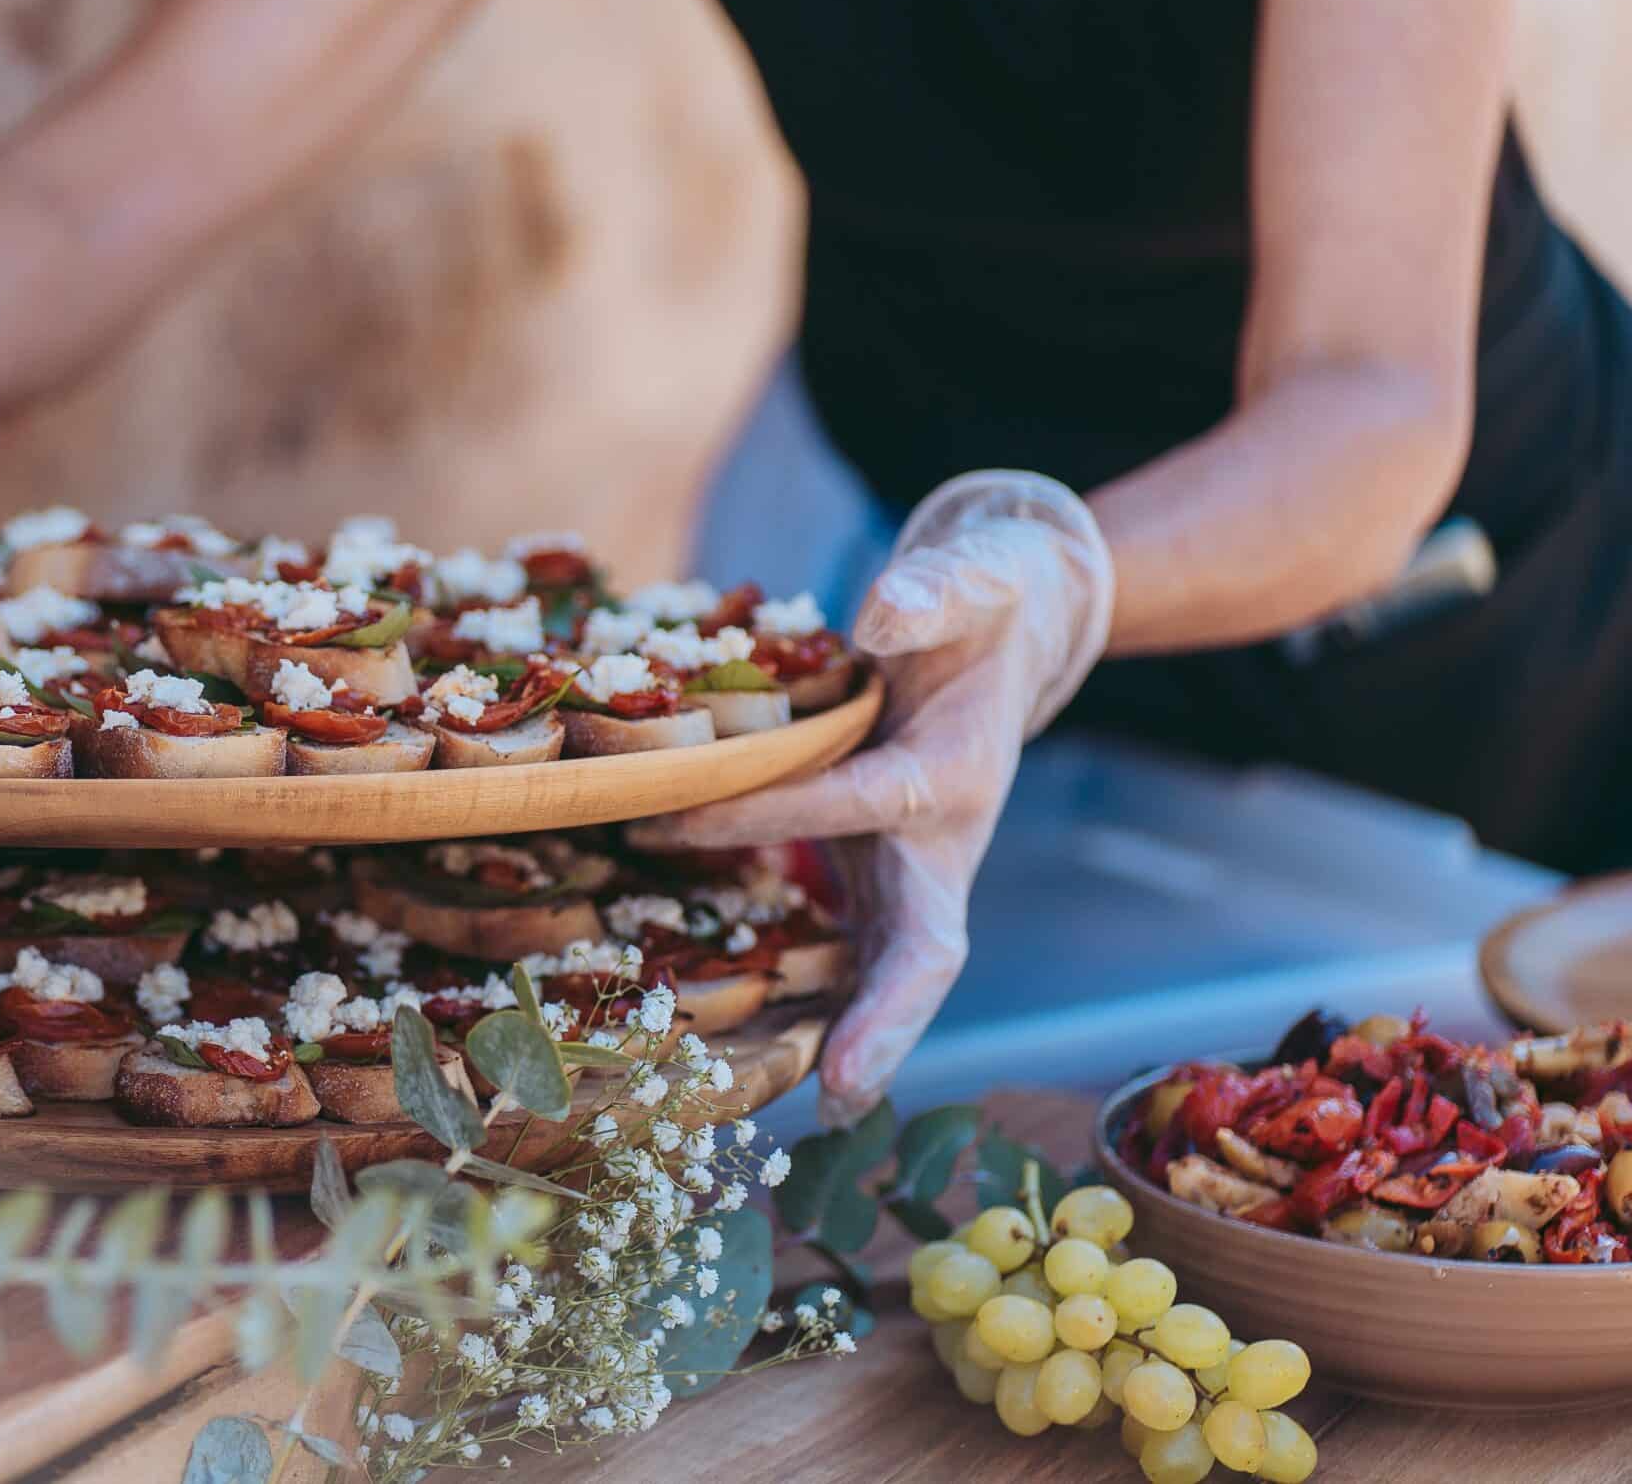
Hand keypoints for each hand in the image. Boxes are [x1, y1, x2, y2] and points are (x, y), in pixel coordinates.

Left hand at [628, 471, 1113, 1123]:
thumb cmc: (982, 602)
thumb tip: (882, 609)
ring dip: (840, 1044)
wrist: (1011, 628)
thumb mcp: (970, 579)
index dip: (778, 813)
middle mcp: (940, 845)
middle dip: (885, 1023)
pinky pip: (851, 956)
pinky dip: (814, 1010)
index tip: (678, 821)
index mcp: (955, 775)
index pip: (860, 802)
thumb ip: (935, 590)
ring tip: (766, 1110)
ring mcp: (914, 875)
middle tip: (837, 1099)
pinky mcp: (885, 882)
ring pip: (887, 978)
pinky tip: (745, 1058)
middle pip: (922, 952)